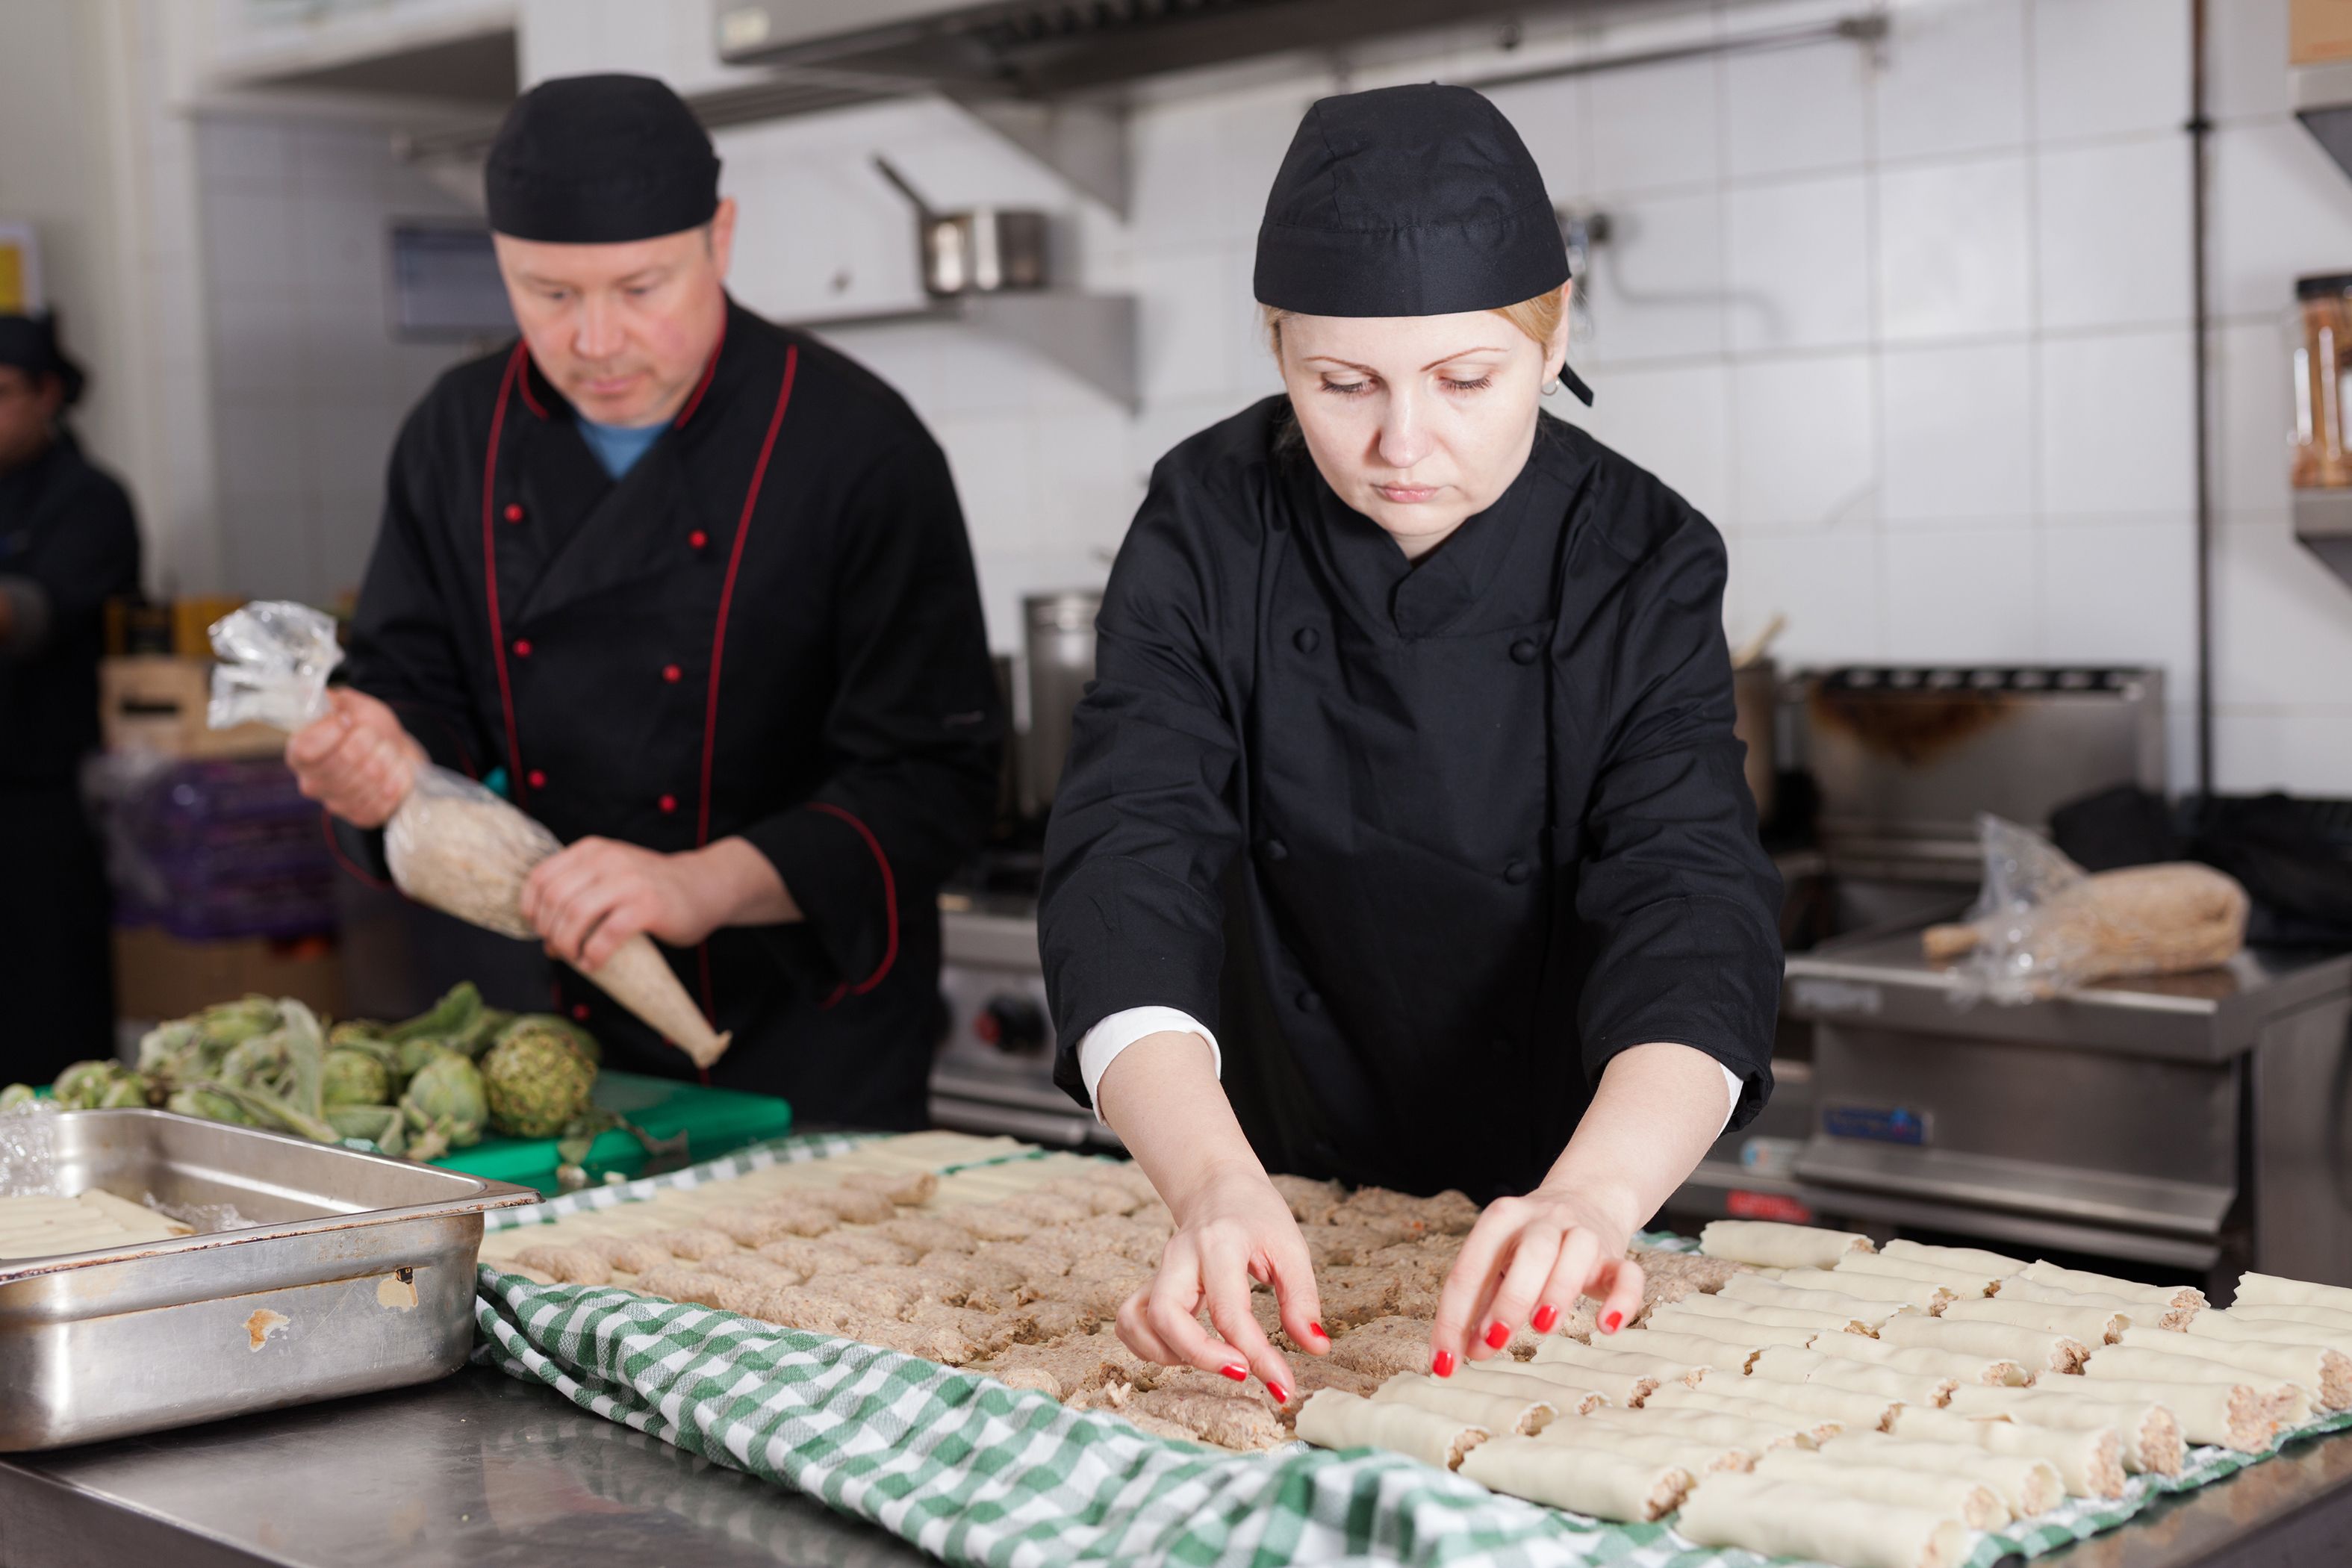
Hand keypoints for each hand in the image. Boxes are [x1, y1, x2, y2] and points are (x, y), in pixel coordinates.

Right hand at [286, 688, 423, 828]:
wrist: (395, 752)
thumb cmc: (367, 728)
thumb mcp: (349, 705)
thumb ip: (331, 700)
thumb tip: (310, 691)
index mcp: (300, 755)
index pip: (306, 750)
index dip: (331, 731)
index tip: (346, 719)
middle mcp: (313, 784)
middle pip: (345, 759)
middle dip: (368, 738)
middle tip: (373, 734)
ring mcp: (337, 804)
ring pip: (371, 775)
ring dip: (387, 755)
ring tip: (385, 750)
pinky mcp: (363, 816)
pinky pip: (387, 795)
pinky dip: (400, 775)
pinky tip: (395, 769)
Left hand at [520, 838, 728, 971]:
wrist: (704, 886)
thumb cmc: (652, 888)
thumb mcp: (612, 874)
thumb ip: (580, 893)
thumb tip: (545, 938)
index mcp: (593, 850)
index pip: (541, 877)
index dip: (531, 908)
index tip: (539, 929)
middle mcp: (608, 860)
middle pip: (555, 898)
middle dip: (549, 931)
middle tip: (560, 949)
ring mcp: (629, 882)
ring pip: (576, 915)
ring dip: (568, 945)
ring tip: (576, 957)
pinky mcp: (649, 906)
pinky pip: (607, 935)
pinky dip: (594, 955)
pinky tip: (594, 963)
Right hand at [1115, 1161, 1326, 1403]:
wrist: (1218, 1186)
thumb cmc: (1257, 1216)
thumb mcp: (1291, 1247)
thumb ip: (1302, 1298)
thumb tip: (1316, 1348)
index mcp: (1220, 1244)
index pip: (1229, 1311)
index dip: (1256, 1355)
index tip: (1282, 1386)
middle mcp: (1181, 1257)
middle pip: (1165, 1315)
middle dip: (1200, 1356)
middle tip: (1241, 1373)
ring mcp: (1159, 1271)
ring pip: (1137, 1321)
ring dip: (1169, 1355)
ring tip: (1213, 1359)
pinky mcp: (1150, 1284)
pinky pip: (1130, 1321)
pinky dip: (1150, 1347)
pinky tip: (1186, 1351)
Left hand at [1430, 1182, 1643, 1370]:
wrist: (1589, 1196)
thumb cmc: (1529, 1244)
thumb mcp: (1498, 1262)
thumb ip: (1481, 1305)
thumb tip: (1469, 1353)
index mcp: (1501, 1220)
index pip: (1470, 1268)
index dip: (1453, 1318)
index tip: (1444, 1364)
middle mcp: (1542, 1219)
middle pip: (1531, 1251)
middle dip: (1510, 1298)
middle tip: (1494, 1341)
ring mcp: (1582, 1233)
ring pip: (1578, 1251)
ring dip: (1559, 1289)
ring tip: (1543, 1326)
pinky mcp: (1616, 1255)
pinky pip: (1628, 1273)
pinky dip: (1622, 1299)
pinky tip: (1605, 1327)